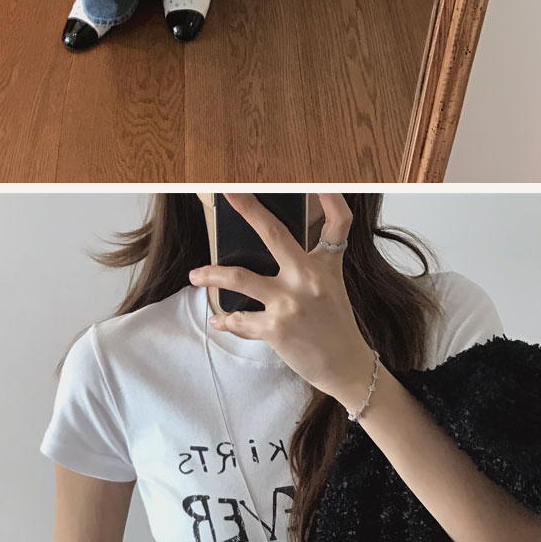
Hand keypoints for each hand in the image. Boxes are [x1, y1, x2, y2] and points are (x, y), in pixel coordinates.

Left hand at [194, 191, 378, 415]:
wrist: (345, 365)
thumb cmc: (335, 322)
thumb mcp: (331, 284)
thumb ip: (308, 262)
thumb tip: (271, 243)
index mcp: (325, 264)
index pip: (337, 222)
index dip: (330, 196)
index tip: (320, 176)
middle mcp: (308, 278)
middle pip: (275, 235)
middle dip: (249, 210)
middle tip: (228, 192)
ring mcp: (290, 303)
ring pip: (240, 278)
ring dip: (212, 275)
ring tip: (196, 276)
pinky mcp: (276, 329)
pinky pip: (240, 319)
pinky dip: (226, 319)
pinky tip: (218, 319)